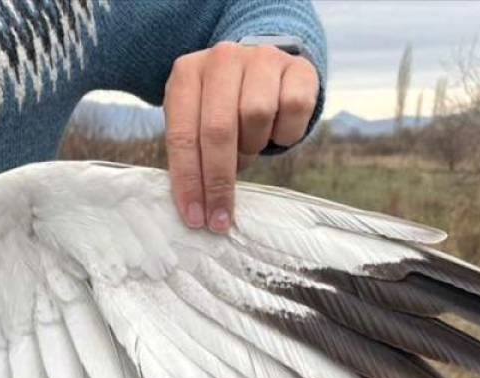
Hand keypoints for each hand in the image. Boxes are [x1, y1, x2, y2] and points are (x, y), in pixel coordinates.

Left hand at [164, 42, 319, 232]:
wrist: (263, 69)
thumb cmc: (222, 106)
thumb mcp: (196, 121)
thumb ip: (191, 154)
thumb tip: (196, 208)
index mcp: (187, 74)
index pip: (182, 135)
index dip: (188, 180)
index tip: (195, 217)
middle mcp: (221, 58)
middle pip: (217, 130)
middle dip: (218, 181)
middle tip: (220, 217)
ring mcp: (261, 57)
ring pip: (256, 116)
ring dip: (251, 147)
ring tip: (248, 148)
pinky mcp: (298, 67)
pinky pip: (293, 109)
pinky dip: (284, 133)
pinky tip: (275, 130)